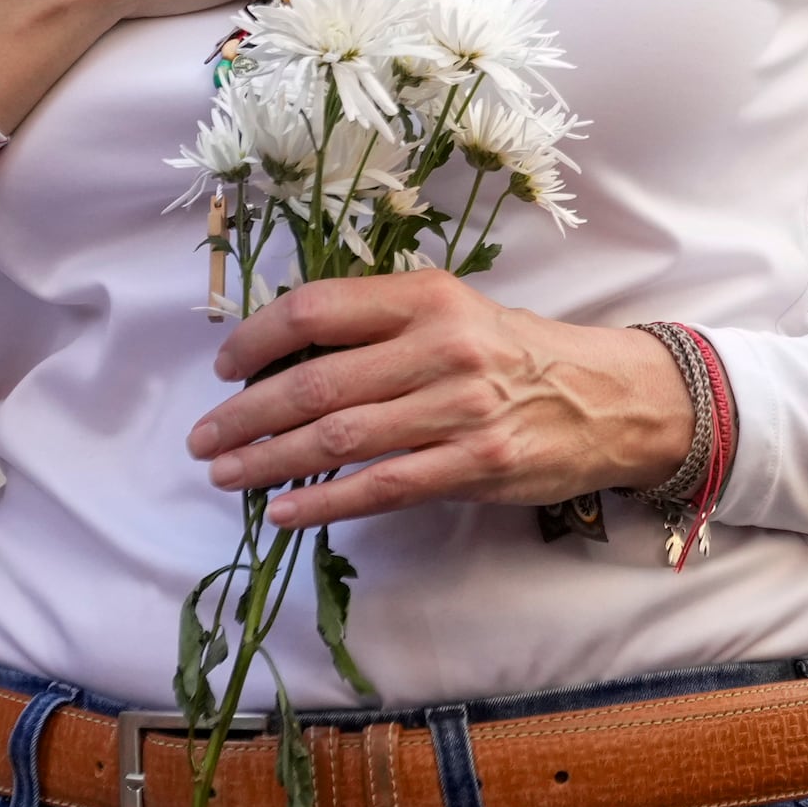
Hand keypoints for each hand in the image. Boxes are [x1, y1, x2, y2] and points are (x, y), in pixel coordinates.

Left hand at [185, 269, 695, 528]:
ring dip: (268, 460)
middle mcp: (440, 346)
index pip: (317, 309)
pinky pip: (383, 487)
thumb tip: (283, 353)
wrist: (605, 397)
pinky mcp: (477, 466)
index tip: (225, 366)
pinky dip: (325, 501)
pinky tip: (284, 510)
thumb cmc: (511, 351)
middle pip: (316, 381)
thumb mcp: (450, 312)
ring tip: (224, 474)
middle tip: (202, 436)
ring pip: (340, 438)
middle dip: (246, 413)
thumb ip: (378, 325)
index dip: (258, 338)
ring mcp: (459, 409)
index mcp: (426, 296)